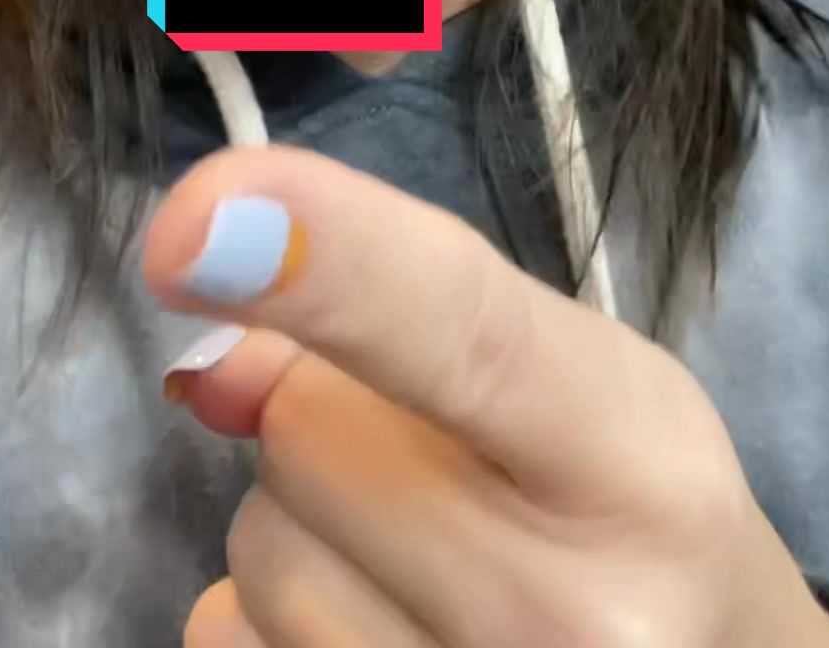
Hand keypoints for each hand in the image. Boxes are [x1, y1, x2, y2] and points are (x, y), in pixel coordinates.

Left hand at [144, 147, 828, 647]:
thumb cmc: (627, 504)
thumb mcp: (570, 377)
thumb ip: (405, 324)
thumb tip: (212, 368)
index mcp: (638, 468)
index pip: (459, 334)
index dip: (326, 262)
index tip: (190, 222)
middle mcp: (568, 617)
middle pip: (304, 429)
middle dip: (332, 414)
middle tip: (437, 458)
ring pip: (257, 546)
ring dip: (305, 524)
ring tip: (423, 551)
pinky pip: (227, 639)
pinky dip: (268, 618)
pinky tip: (377, 618)